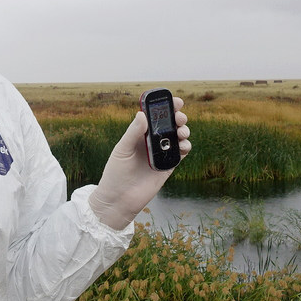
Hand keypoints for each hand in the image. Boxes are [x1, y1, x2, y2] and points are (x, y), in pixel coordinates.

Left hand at [88, 97, 190, 229]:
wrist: (119, 199)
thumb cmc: (116, 173)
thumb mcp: (122, 150)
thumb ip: (133, 133)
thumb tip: (142, 114)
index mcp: (139, 134)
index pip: (154, 116)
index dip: (166, 107)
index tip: (175, 101)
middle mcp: (151, 142)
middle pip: (169, 125)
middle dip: (178, 118)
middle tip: (179, 118)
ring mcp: (161, 154)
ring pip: (178, 138)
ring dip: (184, 132)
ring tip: (182, 133)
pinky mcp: (168, 167)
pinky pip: (180, 154)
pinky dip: (185, 148)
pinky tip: (183, 146)